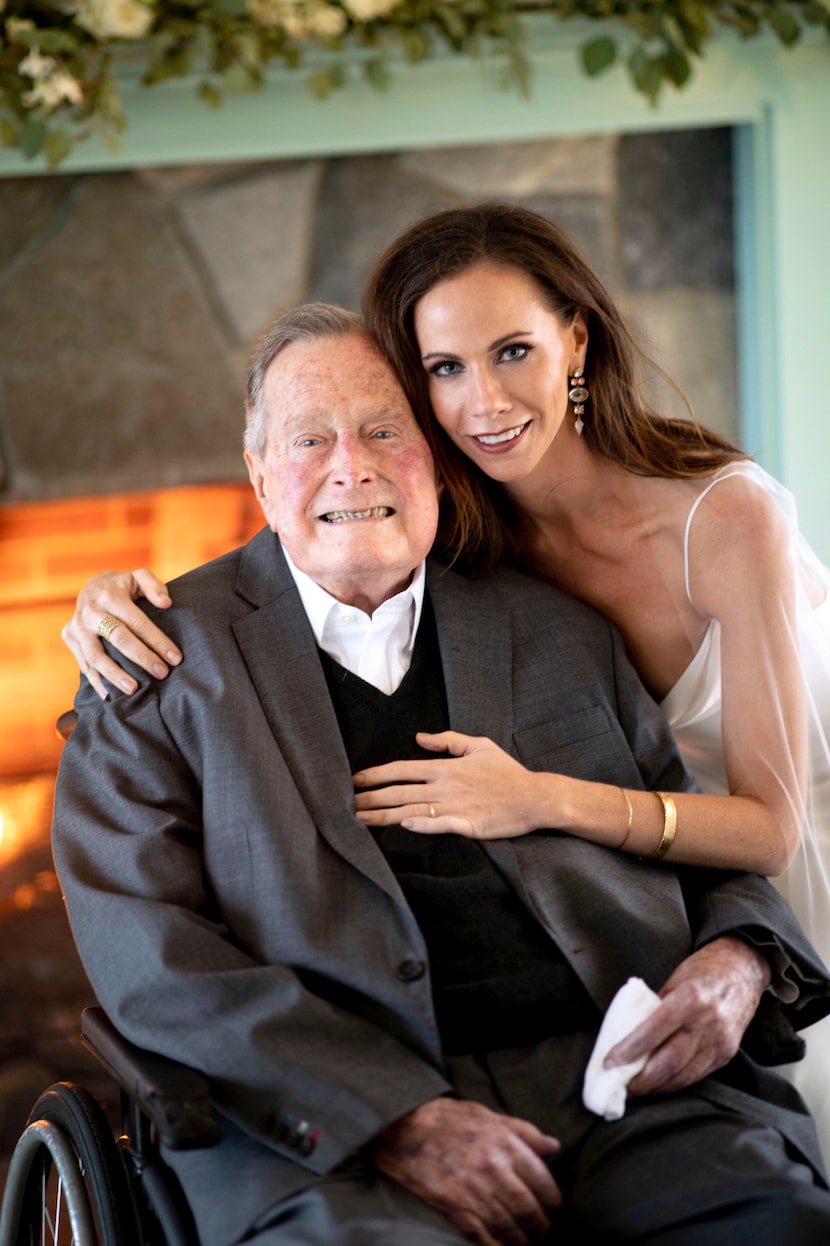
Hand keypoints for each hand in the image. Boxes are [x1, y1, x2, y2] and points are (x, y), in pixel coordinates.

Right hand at [61, 569, 180, 699]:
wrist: (91, 587)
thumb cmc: (123, 586)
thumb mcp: (139, 577)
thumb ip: (154, 586)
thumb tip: (166, 603)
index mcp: (111, 596)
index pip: (138, 622)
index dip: (158, 641)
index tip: (175, 658)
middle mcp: (91, 611)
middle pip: (119, 639)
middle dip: (142, 658)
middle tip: (162, 674)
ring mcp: (77, 627)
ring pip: (96, 656)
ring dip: (115, 675)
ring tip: (134, 690)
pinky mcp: (69, 638)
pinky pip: (84, 664)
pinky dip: (97, 682)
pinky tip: (110, 696)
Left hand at [353, 732, 547, 838]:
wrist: (534, 797)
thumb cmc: (507, 772)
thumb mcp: (479, 746)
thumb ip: (447, 740)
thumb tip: (419, 737)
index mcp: (446, 767)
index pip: (402, 769)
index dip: (376, 774)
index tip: (355, 780)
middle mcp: (446, 786)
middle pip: (399, 791)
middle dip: (370, 798)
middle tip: (345, 805)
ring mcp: (456, 807)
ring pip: (412, 810)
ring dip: (383, 816)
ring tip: (360, 820)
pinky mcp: (468, 825)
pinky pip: (440, 825)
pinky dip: (421, 825)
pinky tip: (402, 826)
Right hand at [372, 1097, 560, 1245]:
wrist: (405, 1129)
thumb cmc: (449, 1119)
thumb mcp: (489, 1115)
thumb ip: (524, 1132)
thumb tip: (554, 1146)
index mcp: (505, 1144)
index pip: (542, 1181)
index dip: (552, 1199)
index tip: (552, 1205)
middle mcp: (493, 1169)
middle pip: (528, 1209)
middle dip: (540, 1224)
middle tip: (542, 1227)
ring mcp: (473, 1191)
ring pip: (508, 1226)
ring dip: (521, 1239)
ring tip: (525, 1240)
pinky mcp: (454, 1207)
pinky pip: (482, 1236)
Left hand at [605, 936, 770, 1095]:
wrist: (743, 969)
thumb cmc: (703, 971)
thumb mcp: (674, 981)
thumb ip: (655, 1008)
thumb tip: (629, 1034)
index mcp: (689, 998)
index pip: (653, 1031)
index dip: (630, 1051)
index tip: (610, 1063)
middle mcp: (707, 1022)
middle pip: (669, 1062)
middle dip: (642, 1081)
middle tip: (621, 1087)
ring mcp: (720, 1041)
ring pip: (684, 1076)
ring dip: (658, 1088)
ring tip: (637, 1091)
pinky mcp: (727, 1054)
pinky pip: (698, 1075)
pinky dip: (676, 1083)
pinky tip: (662, 1085)